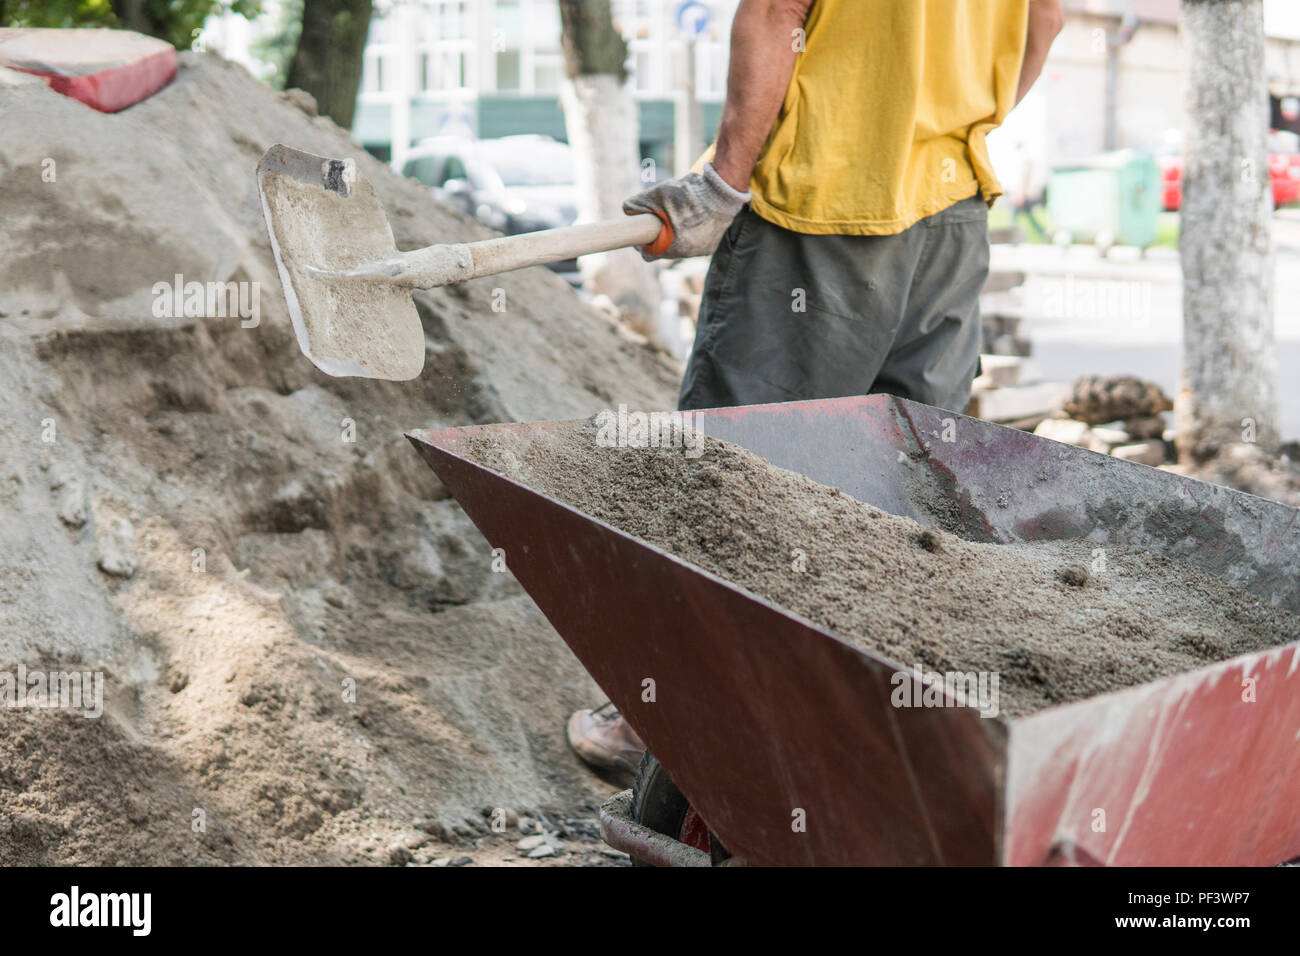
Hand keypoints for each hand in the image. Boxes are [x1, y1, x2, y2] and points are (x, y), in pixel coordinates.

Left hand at [622, 163, 750, 260]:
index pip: (648, 255)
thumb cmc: (688, 194)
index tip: (641, 233)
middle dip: (661, 235)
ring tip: (678, 214)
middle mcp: (689, 253)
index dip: (642, 244)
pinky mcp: (713, 244)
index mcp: (674, 247)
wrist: (723, 191)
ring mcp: (702, 250)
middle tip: (660, 219)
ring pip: (681, 246)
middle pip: (665, 249)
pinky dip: (691, 232)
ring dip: (677, 233)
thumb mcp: (656, 194)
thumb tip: (627, 209)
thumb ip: (637, 203)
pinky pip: (696, 241)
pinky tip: (692, 217)